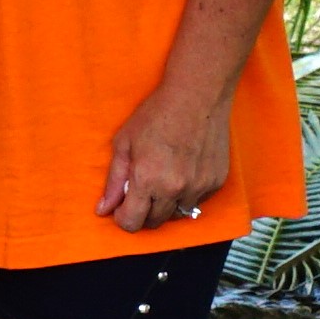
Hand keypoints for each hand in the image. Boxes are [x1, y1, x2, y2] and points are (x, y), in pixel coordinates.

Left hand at [98, 84, 232, 236]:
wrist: (198, 95)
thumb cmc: (157, 114)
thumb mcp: (124, 143)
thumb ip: (114, 181)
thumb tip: (103, 210)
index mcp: (148, 180)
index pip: (132, 223)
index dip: (123, 217)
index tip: (122, 206)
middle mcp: (175, 189)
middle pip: (154, 223)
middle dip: (143, 213)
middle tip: (141, 191)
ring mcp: (198, 187)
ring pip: (177, 214)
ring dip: (166, 205)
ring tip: (163, 180)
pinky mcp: (216, 182)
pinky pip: (197, 201)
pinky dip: (187, 195)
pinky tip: (183, 172)